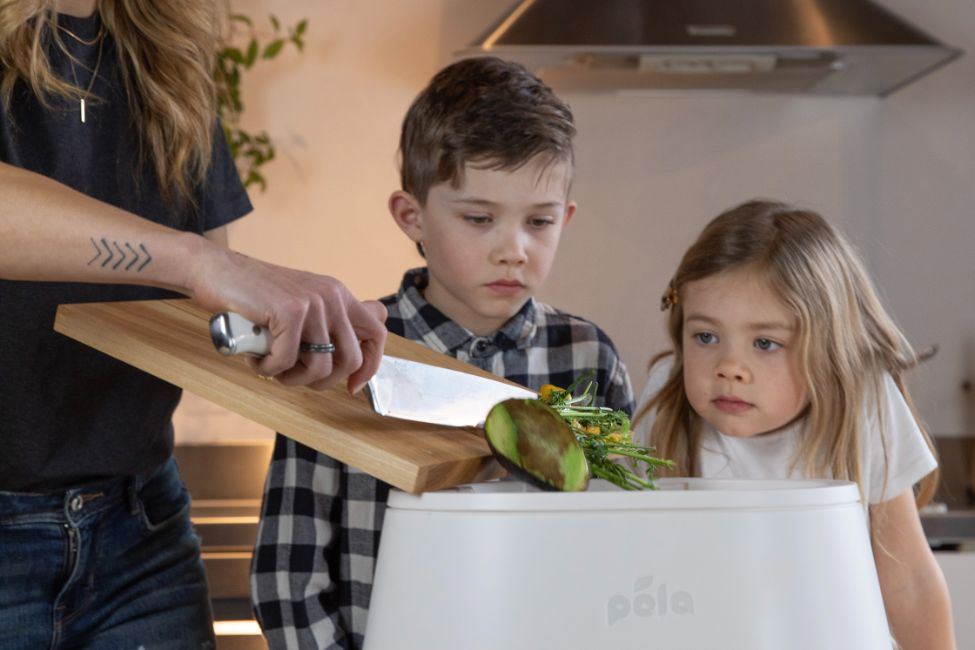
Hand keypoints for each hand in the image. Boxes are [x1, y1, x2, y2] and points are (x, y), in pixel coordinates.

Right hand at [187, 238, 386, 391]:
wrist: (218, 271)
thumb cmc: (256, 297)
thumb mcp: (302, 305)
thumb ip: (327, 324)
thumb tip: (355, 357)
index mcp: (340, 296)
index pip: (377, 333)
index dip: (370, 365)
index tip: (352, 386)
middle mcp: (332, 297)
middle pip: (350, 360)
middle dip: (324, 381)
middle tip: (298, 378)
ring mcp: (313, 303)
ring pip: (319, 367)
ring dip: (293, 379)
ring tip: (272, 368)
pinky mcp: (290, 312)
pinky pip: (287, 361)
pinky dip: (268, 368)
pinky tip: (255, 358)